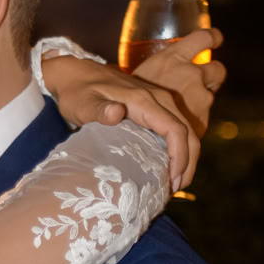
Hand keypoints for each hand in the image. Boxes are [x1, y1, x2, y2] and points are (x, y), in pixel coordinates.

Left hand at [41, 53, 197, 189]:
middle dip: (188, 163)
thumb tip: (116, 113)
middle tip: (176, 189)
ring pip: (185, 131)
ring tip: (174, 185)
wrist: (76, 74)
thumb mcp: (83, 103)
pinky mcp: (155, 108)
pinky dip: (178, 150)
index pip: (175, 129)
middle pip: (187, 132)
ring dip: (185, 158)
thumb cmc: (77, 91)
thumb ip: (99, 109)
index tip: (173, 179)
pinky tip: (168, 168)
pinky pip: (175, 130)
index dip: (180, 156)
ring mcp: (158, 103)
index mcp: (144, 101)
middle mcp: (158, 100)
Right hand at [132, 28, 225, 139]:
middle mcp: (192, 75)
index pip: (204, 37)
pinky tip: (177, 123)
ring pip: (210, 95)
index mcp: (174, 58)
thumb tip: (167, 67)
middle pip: (218, 69)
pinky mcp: (201, 121)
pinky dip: (193, 119)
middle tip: (202, 80)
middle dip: (213, 74)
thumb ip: (166, 69)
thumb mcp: (144, 72)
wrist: (122, 124)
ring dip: (200, 99)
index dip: (213, 38)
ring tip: (180, 107)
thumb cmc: (126, 96)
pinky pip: (202, 117)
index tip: (216, 39)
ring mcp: (200, 98)